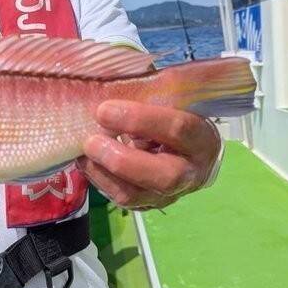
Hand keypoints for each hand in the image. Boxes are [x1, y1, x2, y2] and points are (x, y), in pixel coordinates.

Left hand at [79, 100, 220, 210]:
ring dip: (104, 172)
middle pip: (164, 176)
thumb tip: (110, 83)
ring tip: (84, 151)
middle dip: (122, 160)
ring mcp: (170, 195)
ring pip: (136, 194)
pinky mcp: (148, 204)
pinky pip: (120, 199)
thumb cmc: (173, 116)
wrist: (186, 150)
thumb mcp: (170, 102)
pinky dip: (99, 179)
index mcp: (203, 139)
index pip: (178, 129)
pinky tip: (87, 161)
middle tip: (91, 141)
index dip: (140, 120)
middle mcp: (192, 172)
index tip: (105, 109)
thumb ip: (149, 94)